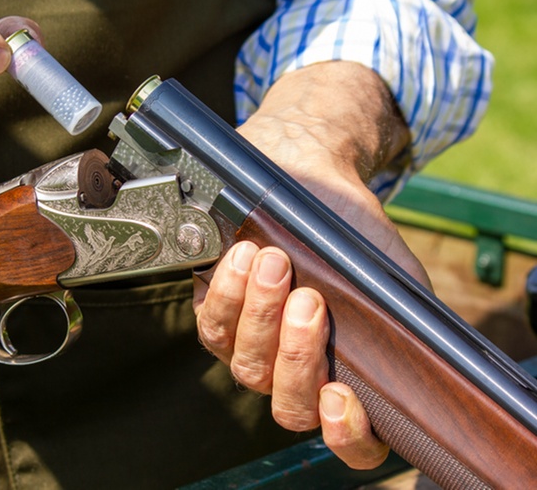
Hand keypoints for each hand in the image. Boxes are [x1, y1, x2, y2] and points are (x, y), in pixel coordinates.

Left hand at [193, 61, 430, 468]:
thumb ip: (398, 317)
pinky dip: (227, 293)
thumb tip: (413, 347)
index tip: (340, 395)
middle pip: (290, 405)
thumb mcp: (389, 274)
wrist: (312, 185)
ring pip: (248, 365)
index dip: (345, 433)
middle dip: (298, 354)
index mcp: (345, 378)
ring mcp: (251, 352)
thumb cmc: (354, 235)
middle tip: (309, 300)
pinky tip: (242, 259)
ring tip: (274, 264)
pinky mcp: (216, 319)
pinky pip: (213, 325)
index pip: (351, 441)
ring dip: (260, 316)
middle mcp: (294, 377)